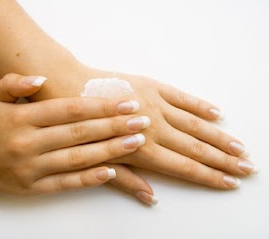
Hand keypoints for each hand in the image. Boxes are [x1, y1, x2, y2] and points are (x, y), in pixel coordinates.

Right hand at [0, 73, 150, 196]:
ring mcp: (32, 168)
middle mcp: (28, 143)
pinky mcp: (33, 188)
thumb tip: (43, 78)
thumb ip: (15, 83)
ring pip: (78, 158)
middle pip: (80, 133)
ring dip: (110, 151)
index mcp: (21, 118)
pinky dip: (90, 178)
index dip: (101, 106)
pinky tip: (111, 171)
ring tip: (136, 143)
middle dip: (115, 126)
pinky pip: (66, 183)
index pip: (70, 110)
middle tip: (141, 121)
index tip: (126, 103)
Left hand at [35, 65, 257, 190]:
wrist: (68, 87)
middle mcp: (153, 126)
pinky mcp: (150, 86)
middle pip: (195, 148)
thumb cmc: (78, 127)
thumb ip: (125, 178)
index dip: (209, 176)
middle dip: (223, 160)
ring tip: (240, 146)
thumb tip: (150, 197)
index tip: (230, 182)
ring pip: (194, 124)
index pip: (184, 167)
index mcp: (140, 148)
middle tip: (247, 167)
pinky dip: (199, 105)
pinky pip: (181, 97)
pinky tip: (216, 113)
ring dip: (219, 136)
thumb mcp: (97, 159)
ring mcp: (153, 104)